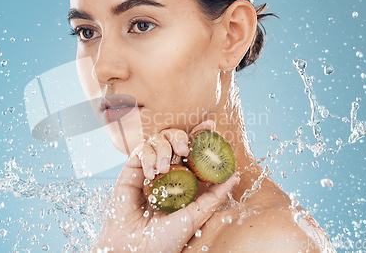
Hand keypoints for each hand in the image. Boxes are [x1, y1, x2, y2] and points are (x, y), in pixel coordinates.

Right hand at [94, 120, 239, 251]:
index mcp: (183, 181)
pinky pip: (141, 151)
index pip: (192, 151)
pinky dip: (148, 156)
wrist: (136, 249)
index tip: (210, 125)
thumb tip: (234, 176)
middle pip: (175, 139)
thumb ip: (214, 197)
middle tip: (185, 150)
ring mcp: (148, 170)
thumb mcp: (195, 217)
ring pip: (157, 140)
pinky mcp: (131, 171)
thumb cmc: (164, 240)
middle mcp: (166, 173)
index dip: (200, 135)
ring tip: (164, 169)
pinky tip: (151, 173)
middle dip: (182, 137)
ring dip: (164, 148)